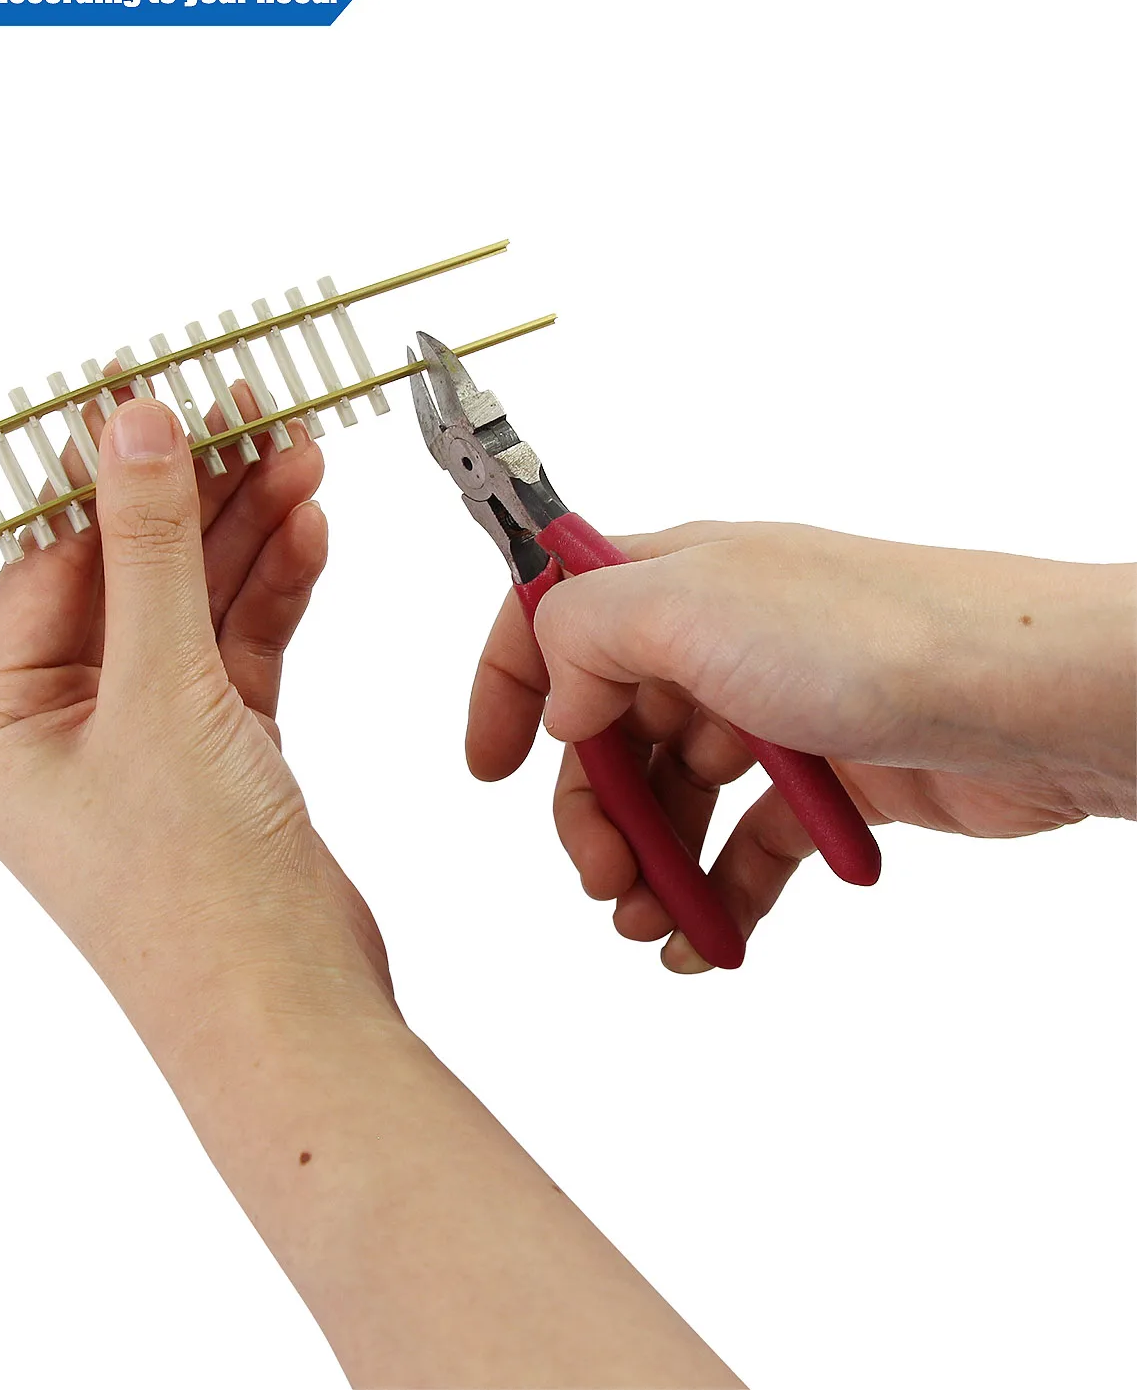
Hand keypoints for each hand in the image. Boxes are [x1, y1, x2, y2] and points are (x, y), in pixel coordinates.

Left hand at [0, 407, 739, 1387]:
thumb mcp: (163, 693)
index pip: (47, 566)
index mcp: (1, 728)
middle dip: (194, 498)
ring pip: (192, 608)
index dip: (106, 480)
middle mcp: (62, 735)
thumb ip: (151, 550)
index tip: (160, 398)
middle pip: (127, 577)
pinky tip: (308, 533)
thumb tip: (132, 426)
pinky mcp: (218, 761)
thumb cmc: (198, 895)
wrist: (293, 1018)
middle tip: (253, 413)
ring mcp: (144, 747)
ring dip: (246, 535)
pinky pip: (237, 652)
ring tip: (300, 456)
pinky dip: (272, 594)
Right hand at [467, 522, 1135, 971]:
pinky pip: (745, 843)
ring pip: (675, 798)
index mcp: (669, 581)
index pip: (551, 617)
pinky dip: (719, 891)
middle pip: (607, 731)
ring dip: (650, 864)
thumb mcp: (685, 605)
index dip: (507, 687)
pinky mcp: (827, 778)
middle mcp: (711, 640)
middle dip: (590, 812)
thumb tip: (562, 699)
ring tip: (651, 923)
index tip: (488, 767)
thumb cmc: (875, 636)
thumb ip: (582, 636)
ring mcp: (771, 710)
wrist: (1029, 700)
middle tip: (602, 877)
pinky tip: (709, 938)